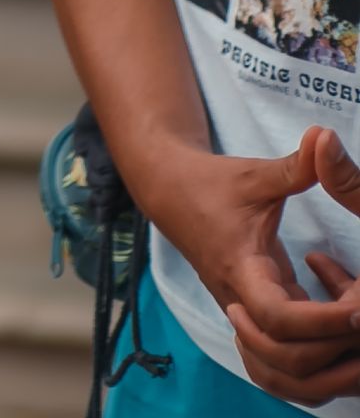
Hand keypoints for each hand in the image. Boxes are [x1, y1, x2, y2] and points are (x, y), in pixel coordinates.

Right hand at [146, 126, 359, 399]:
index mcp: (242, 268)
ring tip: (355, 327)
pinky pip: (283, 361)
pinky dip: (313, 361)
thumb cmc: (214, 183)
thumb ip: (297, 166)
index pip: (280, 319)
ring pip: (283, 373)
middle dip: (336, 349)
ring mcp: (246, 315)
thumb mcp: (258, 175)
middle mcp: (242, 301)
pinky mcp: (256, 317)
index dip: (325, 320)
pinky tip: (336, 321)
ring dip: (326, 365)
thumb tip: (324, 136)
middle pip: (288, 360)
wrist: (169, 192)